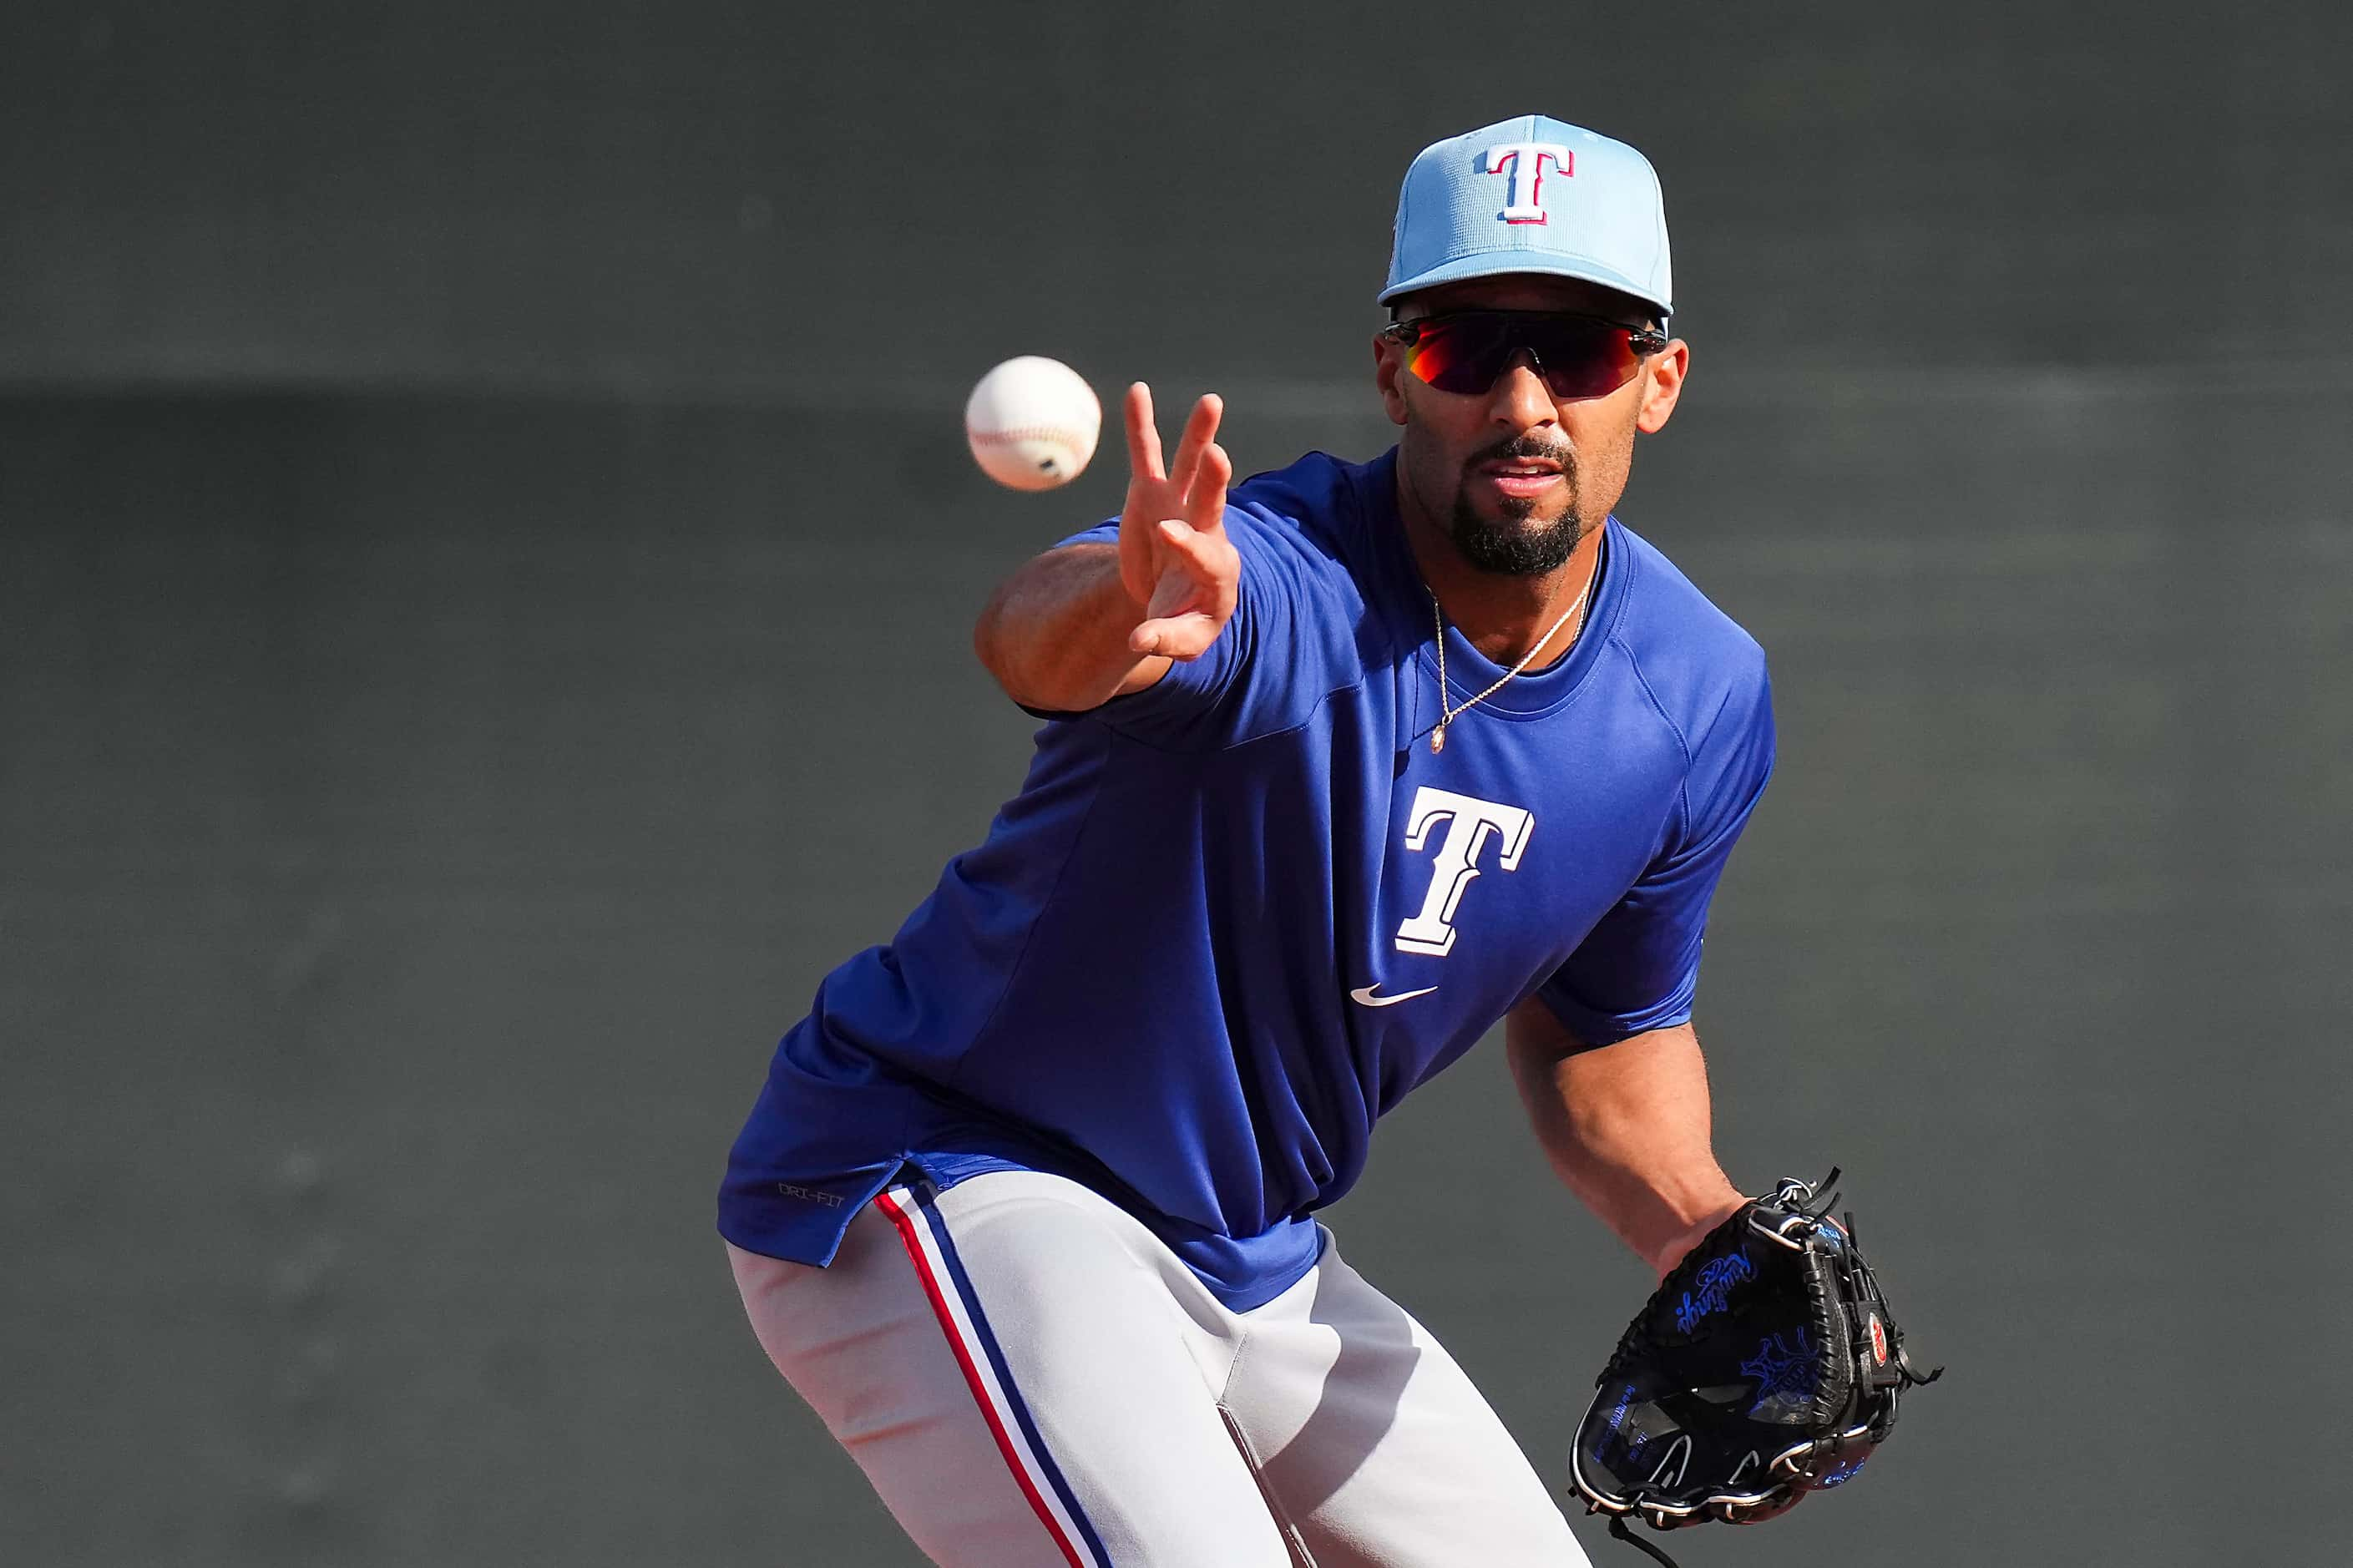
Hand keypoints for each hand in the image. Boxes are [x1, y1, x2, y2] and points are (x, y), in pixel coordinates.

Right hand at [1117, 383, 1237, 659]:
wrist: (1170, 600)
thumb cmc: (1182, 622)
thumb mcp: (1180, 641)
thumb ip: (1164, 640)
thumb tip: (1137, 643)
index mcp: (1215, 571)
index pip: (1206, 555)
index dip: (1189, 543)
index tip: (1168, 531)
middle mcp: (1204, 532)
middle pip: (1212, 504)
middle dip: (1214, 482)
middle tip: (1218, 455)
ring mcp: (1178, 507)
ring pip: (1192, 468)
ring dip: (1200, 435)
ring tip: (1212, 402)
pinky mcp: (1153, 494)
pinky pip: (1147, 454)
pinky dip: (1140, 424)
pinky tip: (1137, 391)